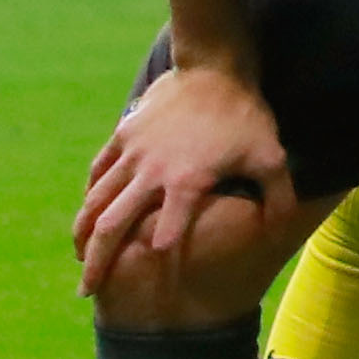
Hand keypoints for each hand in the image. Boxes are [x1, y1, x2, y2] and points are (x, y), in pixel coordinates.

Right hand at [75, 61, 287, 296]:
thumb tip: (280, 230)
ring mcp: (133, 153)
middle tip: (87, 290)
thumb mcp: (271, 156)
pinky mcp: (122, 135)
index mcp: (187, 181)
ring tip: (78, 259)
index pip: (169, 227)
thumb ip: (277, 196)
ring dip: (83, 233)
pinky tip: (87, 213)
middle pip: (113, 223)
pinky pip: (98, 171)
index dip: (161, 248)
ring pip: (96, 201)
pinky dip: (90, 195)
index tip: (151, 269)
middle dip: (98, 260)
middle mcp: (152, 172)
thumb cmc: (246, 115)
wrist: (213, 67)